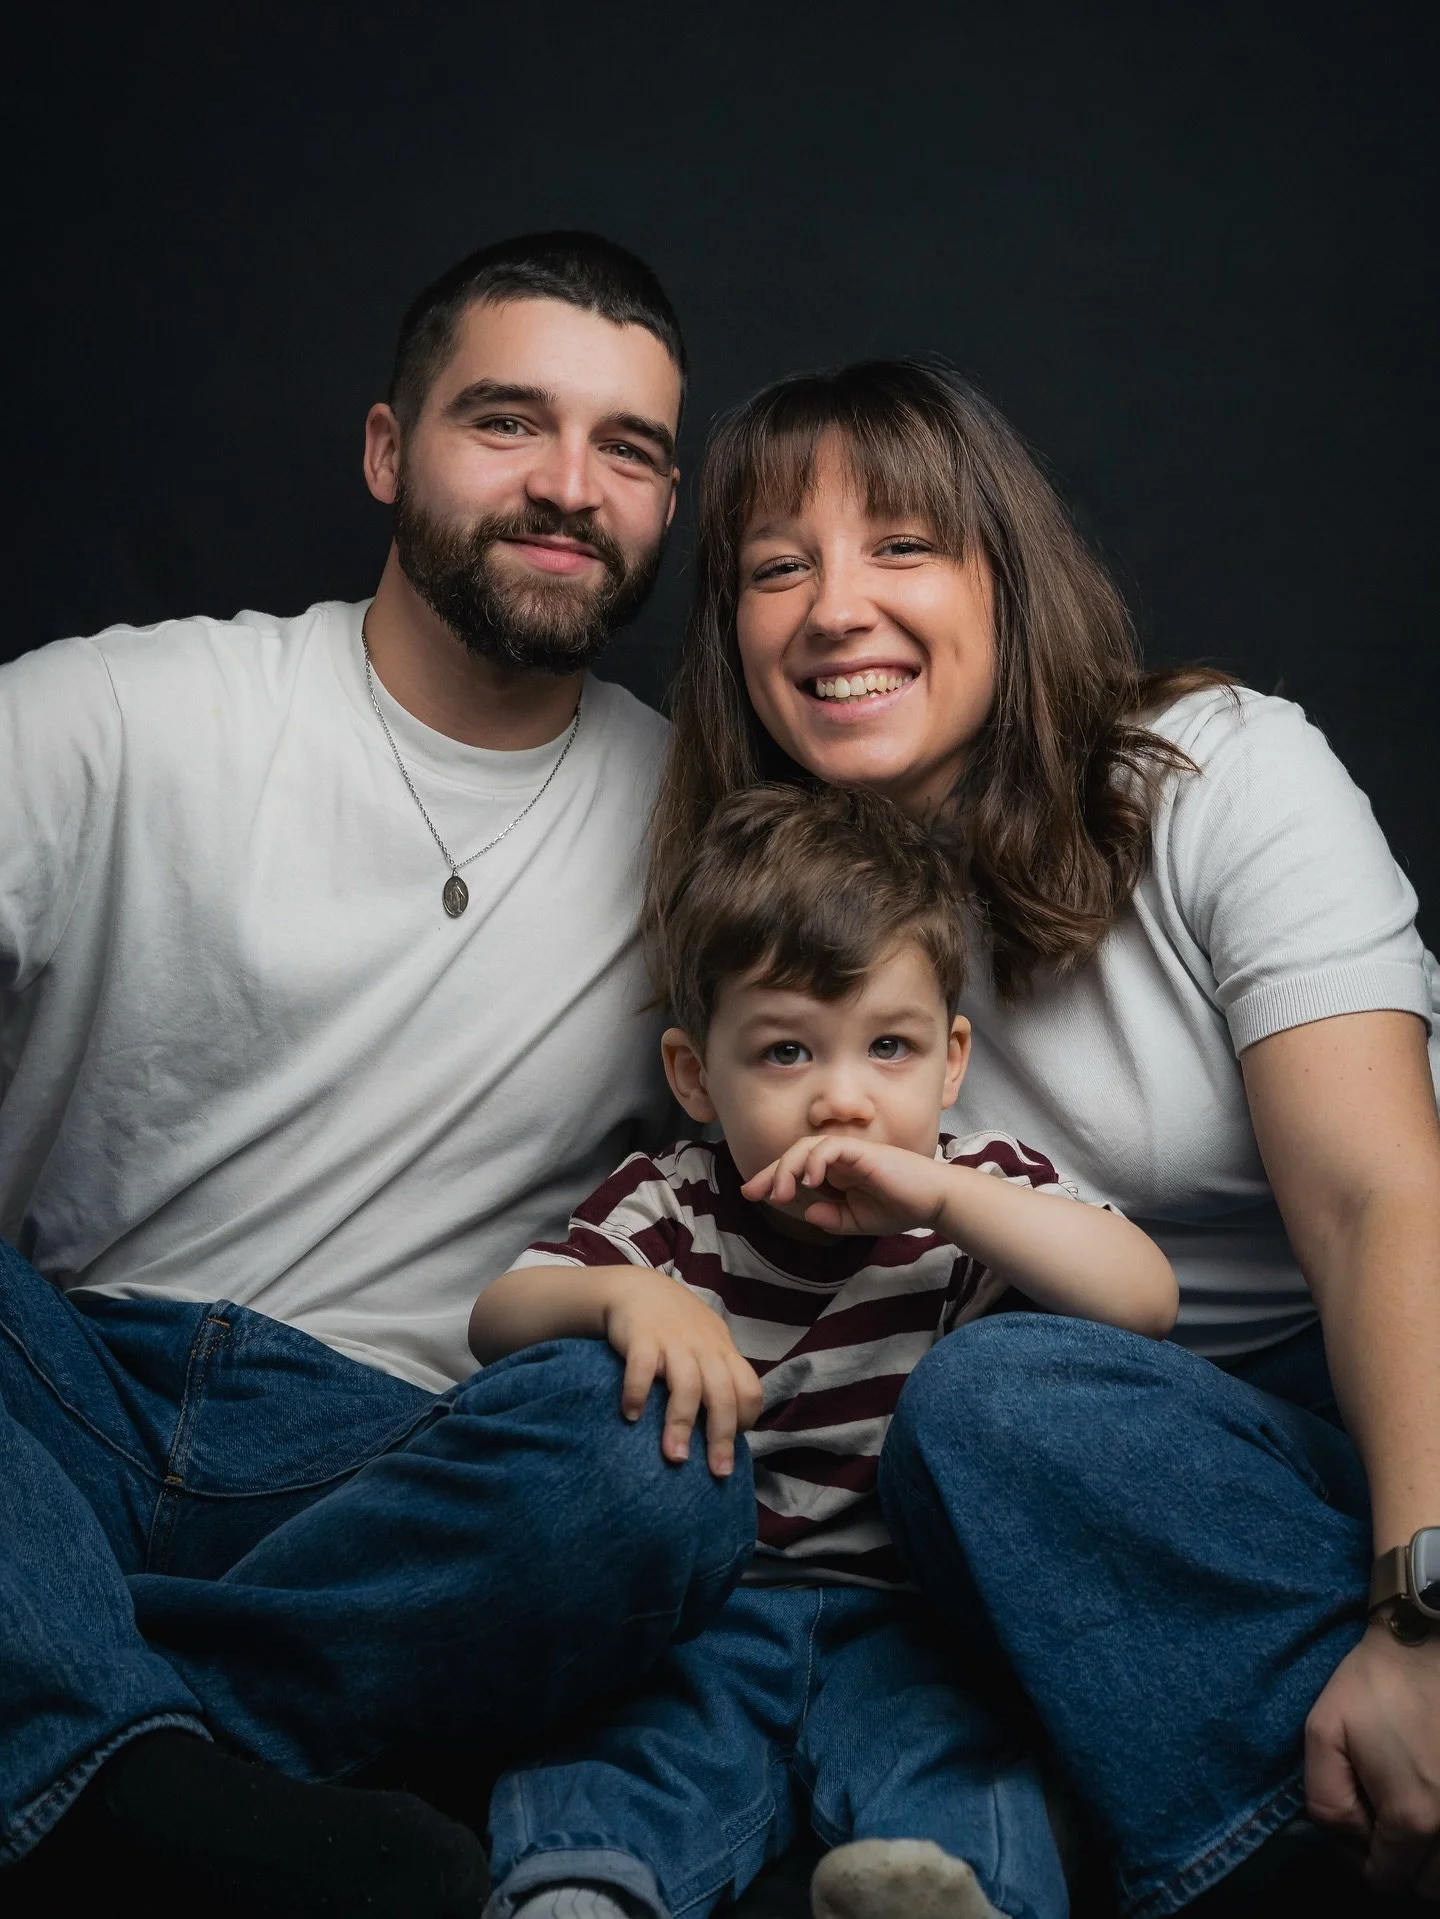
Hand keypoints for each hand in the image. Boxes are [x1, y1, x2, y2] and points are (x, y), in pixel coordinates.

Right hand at [602, 1268, 763, 1477]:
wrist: (638, 1288)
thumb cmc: (678, 1325)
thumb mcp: (708, 1343)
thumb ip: (721, 1374)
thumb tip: (732, 1423)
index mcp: (724, 1352)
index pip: (750, 1389)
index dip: (746, 1419)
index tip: (732, 1443)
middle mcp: (704, 1348)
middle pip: (722, 1395)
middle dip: (721, 1437)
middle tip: (717, 1472)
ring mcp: (673, 1342)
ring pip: (687, 1386)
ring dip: (681, 1424)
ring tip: (675, 1456)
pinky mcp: (642, 1338)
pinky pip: (642, 1368)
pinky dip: (637, 1393)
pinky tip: (631, 1416)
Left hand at [742, 1134, 949, 1236]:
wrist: (934, 1202)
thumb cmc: (901, 1208)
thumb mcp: (857, 1221)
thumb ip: (831, 1218)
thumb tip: (807, 1212)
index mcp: (836, 1173)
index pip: (796, 1169)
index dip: (772, 1179)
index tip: (751, 1194)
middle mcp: (839, 1158)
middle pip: (794, 1154)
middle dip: (770, 1172)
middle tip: (752, 1192)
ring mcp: (850, 1152)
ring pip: (807, 1146)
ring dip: (788, 1168)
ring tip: (780, 1193)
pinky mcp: (862, 1151)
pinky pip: (830, 1147)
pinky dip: (815, 1160)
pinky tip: (810, 1181)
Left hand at [1305, 1619, 1439, 1897]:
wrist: (1426, 1646)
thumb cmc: (1373, 1685)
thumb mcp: (1323, 1733)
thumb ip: (1325, 1799)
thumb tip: (1348, 1835)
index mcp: (1411, 1816)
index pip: (1386, 1879)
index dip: (1360, 1859)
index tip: (1355, 1823)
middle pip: (1427, 1884)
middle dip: (1399, 1862)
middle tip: (1381, 1819)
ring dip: (1429, 1856)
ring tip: (1408, 1812)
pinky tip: (1431, 1800)